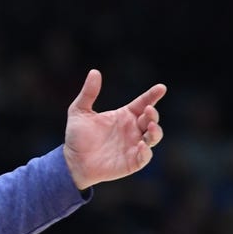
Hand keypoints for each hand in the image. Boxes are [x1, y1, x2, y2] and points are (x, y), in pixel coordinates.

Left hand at [63, 69, 165, 189]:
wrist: (72, 161)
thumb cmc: (76, 137)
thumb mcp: (79, 112)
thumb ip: (88, 93)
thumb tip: (94, 72)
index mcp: (124, 115)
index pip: (143, 102)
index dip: (152, 95)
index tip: (161, 88)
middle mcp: (132, 129)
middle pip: (151, 119)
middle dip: (153, 114)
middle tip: (148, 109)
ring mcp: (134, 145)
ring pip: (154, 136)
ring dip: (155, 131)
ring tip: (149, 126)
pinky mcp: (132, 162)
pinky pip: (145, 157)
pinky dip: (146, 151)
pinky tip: (141, 145)